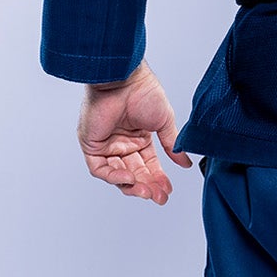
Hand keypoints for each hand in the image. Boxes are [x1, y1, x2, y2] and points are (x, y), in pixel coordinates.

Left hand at [77, 61, 191, 204]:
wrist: (124, 79)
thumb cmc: (144, 91)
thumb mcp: (164, 122)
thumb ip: (172, 144)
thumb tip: (185, 163)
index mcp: (139, 136)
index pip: (148, 164)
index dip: (158, 178)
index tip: (167, 190)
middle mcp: (122, 142)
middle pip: (134, 172)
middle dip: (147, 186)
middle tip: (159, 197)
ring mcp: (106, 144)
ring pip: (118, 175)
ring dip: (132, 185)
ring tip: (147, 192)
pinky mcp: (91, 145)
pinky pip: (101, 169)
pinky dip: (114, 177)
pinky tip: (129, 179)